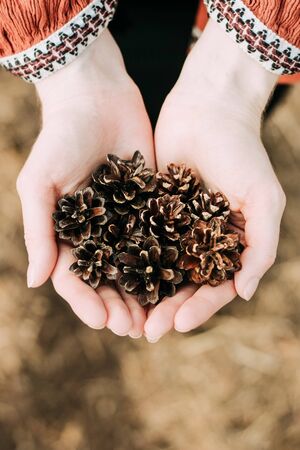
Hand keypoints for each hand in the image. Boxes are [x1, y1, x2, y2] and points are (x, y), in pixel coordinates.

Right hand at [16, 30, 154, 336]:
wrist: (96, 98)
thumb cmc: (60, 138)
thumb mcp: (40, 184)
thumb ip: (38, 231)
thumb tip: (35, 282)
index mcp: (67, 232)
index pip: (74, 278)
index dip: (87, 302)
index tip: (104, 322)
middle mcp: (97, 232)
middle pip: (108, 279)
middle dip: (120, 305)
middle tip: (136, 328)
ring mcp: (126, 220)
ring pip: (136, 265)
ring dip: (145, 293)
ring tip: (157, 317)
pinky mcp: (152, 205)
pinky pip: (160, 237)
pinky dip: (167, 260)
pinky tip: (179, 280)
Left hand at [144, 20, 285, 341]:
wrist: (207, 110)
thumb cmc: (242, 153)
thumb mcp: (263, 198)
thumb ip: (261, 246)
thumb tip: (245, 293)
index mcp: (227, 246)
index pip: (215, 287)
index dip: (200, 308)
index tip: (180, 324)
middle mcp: (198, 242)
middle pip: (181, 285)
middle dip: (166, 309)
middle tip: (146, 331)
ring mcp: (171, 227)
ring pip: (155, 269)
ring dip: (143, 294)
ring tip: (125, 315)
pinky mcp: (146, 210)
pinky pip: (135, 240)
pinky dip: (125, 260)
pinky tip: (109, 278)